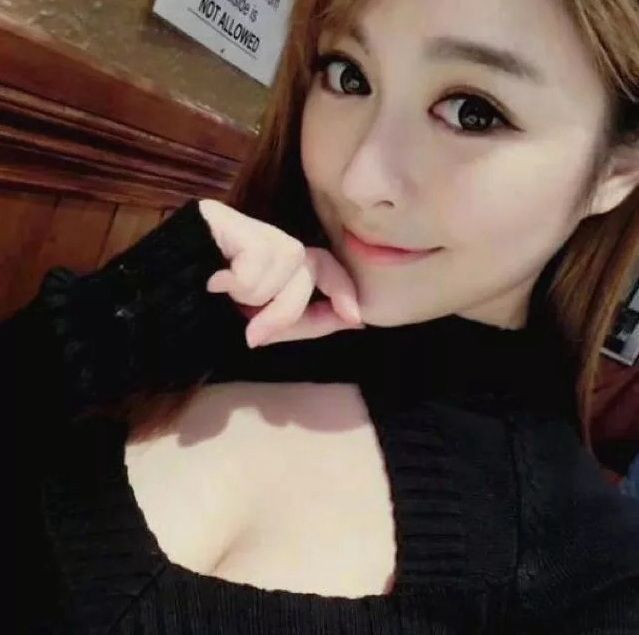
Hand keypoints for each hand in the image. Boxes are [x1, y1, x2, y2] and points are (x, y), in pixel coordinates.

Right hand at [199, 199, 364, 347]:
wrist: (148, 299)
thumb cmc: (201, 313)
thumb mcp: (258, 322)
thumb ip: (301, 321)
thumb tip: (353, 318)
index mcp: (274, 262)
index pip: (323, 263)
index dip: (342, 287)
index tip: (356, 317)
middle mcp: (266, 237)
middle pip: (307, 264)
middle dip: (288, 308)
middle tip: (254, 335)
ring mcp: (245, 224)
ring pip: (287, 262)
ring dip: (257, 297)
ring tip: (222, 297)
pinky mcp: (224, 216)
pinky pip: (258, 258)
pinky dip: (239, 282)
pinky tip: (213, 281)